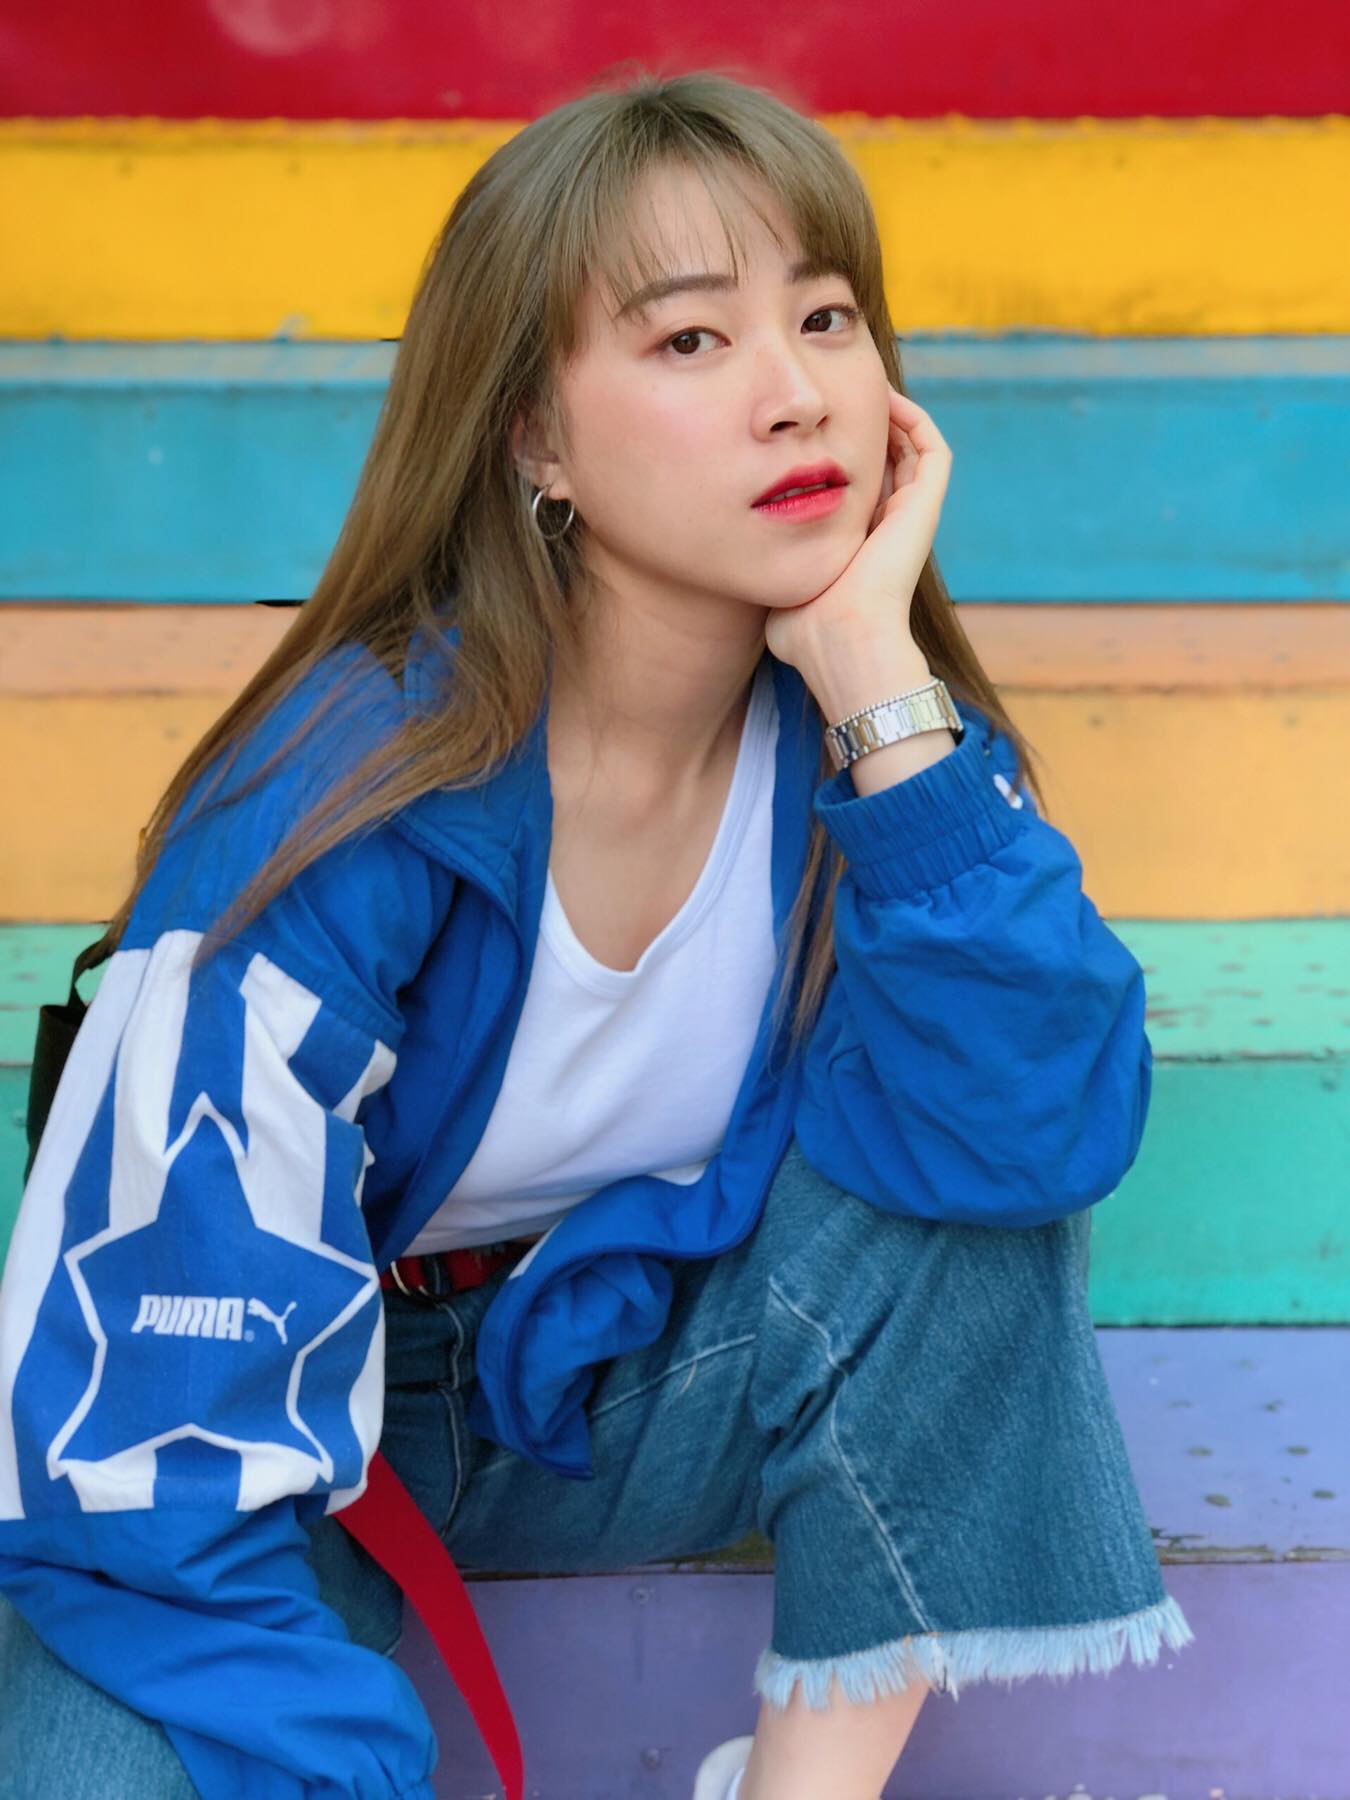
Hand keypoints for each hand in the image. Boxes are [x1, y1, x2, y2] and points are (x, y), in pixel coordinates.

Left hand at [763, 386, 952, 677]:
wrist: (839, 640)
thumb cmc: (805, 630)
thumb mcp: (777, 597)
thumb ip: (769, 575)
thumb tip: (749, 568)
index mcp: (859, 548)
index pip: (856, 490)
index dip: (837, 457)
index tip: (808, 431)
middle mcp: (889, 529)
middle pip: (885, 463)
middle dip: (862, 427)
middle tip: (835, 396)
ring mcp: (912, 517)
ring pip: (912, 451)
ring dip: (890, 415)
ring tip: (862, 384)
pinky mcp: (926, 507)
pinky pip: (932, 449)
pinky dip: (913, 419)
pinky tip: (882, 395)